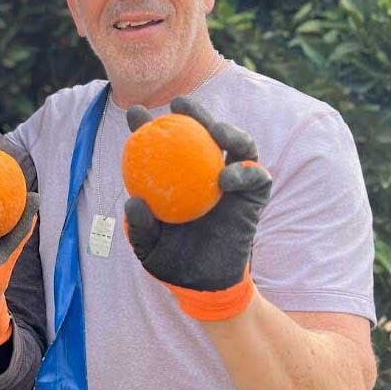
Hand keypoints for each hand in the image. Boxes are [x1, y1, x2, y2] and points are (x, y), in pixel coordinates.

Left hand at [124, 96, 271, 320]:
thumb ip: (140, 225)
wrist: (204, 284)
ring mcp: (233, 182)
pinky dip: (245, 172)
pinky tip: (227, 176)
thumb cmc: (172, 260)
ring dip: (229, 130)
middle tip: (180, 104)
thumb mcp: (147, 245)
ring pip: (238, 144)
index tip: (135, 112)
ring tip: (215, 130)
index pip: (164, 144)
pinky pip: (257, 176)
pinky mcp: (255, 196)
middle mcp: (206, 172)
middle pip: (204, 133)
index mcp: (177, 177)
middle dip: (194, 112)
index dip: (149, 125)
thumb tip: (134, 202)